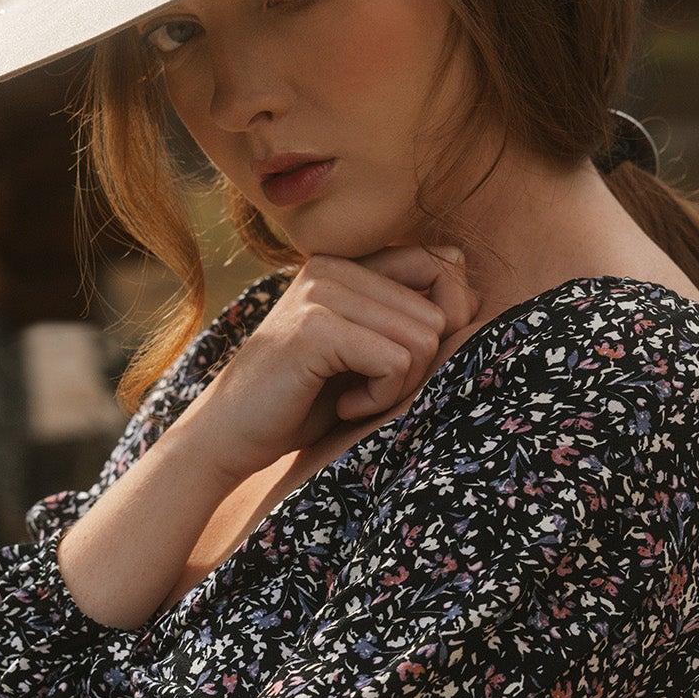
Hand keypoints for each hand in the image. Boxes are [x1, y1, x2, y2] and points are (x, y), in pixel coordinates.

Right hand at [189, 244, 478, 482]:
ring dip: (400, 386)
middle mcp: (335, 266)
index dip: (444, 322)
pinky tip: (345, 406)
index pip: (443, 266)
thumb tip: (470, 294)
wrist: (228, 435)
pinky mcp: (315, 328)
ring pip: (424, 338)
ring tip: (355, 398)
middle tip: (369, 390)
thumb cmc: (302, 400)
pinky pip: (398, 361)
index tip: (397, 364)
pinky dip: (381, 397)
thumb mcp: (363, 351)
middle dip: (418, 367)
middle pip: (440, 312)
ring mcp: (322, 292)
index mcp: (348, 262)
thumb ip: (406, 317)